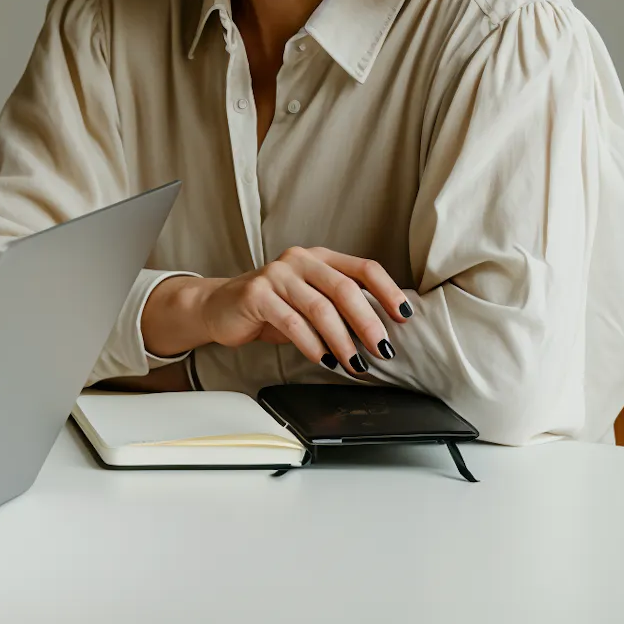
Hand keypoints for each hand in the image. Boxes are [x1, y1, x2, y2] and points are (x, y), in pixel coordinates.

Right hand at [142, 247, 415, 375]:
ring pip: (319, 308)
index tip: (405, 317)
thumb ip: (339, 309)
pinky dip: (311, 344)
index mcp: (320, 258)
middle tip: (382, 350)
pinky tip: (323, 359)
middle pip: (344, 289)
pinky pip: (291, 321)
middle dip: (367, 323)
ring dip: (342, 340)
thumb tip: (381, 334)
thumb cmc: (272, 308)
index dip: (388, 292)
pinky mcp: (256, 294)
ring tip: (354, 364)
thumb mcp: (309, 303)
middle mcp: (300, 260)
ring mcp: (276, 274)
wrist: (219, 307)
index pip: (364, 268)